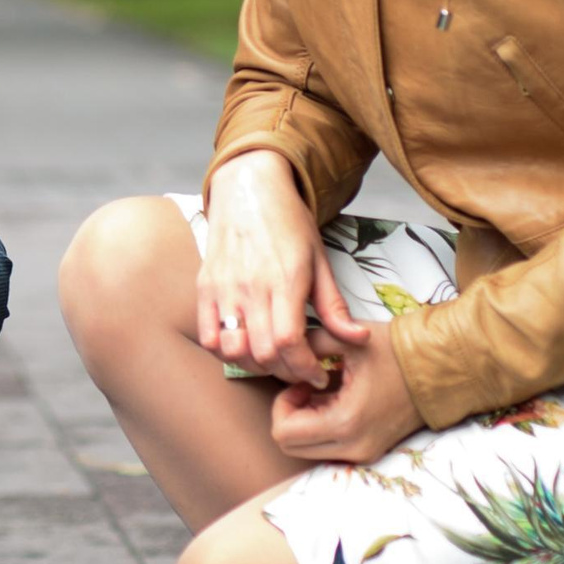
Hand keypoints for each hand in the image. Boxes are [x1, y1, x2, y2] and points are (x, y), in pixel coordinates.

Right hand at [199, 150, 369, 389]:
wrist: (249, 189)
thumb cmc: (288, 223)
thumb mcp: (319, 260)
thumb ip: (334, 305)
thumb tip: (358, 338)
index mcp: (285, 279)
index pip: (290, 343)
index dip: (305, 369)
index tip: (318, 375)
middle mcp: (251, 287)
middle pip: (263, 353)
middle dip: (286, 373)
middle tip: (300, 371)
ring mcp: (223, 288)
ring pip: (233, 351)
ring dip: (255, 366)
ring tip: (273, 361)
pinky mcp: (204, 288)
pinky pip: (209, 337)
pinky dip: (225, 352)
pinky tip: (244, 347)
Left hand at [270, 324, 425, 464]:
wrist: (444, 366)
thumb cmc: (397, 350)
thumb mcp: (346, 339)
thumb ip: (307, 344)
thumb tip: (283, 354)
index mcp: (345, 423)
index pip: (283, 433)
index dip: (283, 404)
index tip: (301, 381)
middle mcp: (353, 447)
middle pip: (291, 446)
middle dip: (290, 415)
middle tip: (308, 387)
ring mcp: (364, 453)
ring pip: (309, 450)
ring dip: (306, 422)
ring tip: (324, 391)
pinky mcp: (371, 451)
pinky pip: (330, 447)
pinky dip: (323, 427)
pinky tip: (338, 399)